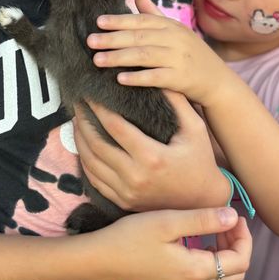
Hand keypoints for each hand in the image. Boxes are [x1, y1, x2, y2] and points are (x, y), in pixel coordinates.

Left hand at [73, 91, 230, 211]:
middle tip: (77, 103)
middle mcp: (135, 177)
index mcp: (152, 157)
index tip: (90, 93)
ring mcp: (127, 192)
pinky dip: (85, 161)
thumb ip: (177, 102)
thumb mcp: (195, 128)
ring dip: (79, 140)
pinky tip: (83, 145)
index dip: (98, 108)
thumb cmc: (200, 161)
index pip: (115, 127)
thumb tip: (157, 77)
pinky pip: (94, 180)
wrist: (202, 202)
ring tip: (76, 121)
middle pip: (96, 144)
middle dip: (82, 121)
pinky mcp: (123, 201)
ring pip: (90, 163)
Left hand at [88, 0, 231, 106]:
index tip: (99, 22)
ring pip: (144, 55)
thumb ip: (154, 15)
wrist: (217, 81)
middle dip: (113, 38)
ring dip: (119, 57)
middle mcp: (175, 39)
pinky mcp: (181, 78)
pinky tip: (120, 79)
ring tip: (98, 60)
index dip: (120, 20)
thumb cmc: (191, 55)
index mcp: (171, 26)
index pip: (142, 20)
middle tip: (90, 41)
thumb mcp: (176, 31)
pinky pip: (156, 77)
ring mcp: (178, 59)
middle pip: (139, 37)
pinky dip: (138, 77)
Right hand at [96, 205, 250, 279]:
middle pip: (236, 274)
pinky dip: (212, 266)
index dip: (243, 236)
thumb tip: (233, 217)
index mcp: (197, 272)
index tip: (234, 214)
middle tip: (226, 222)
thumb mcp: (168, 222)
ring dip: (226, 258)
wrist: (99, 262)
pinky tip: (197, 245)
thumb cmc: (131, 238)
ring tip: (214, 231)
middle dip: (238, 246)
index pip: (240, 260)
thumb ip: (204, 220)